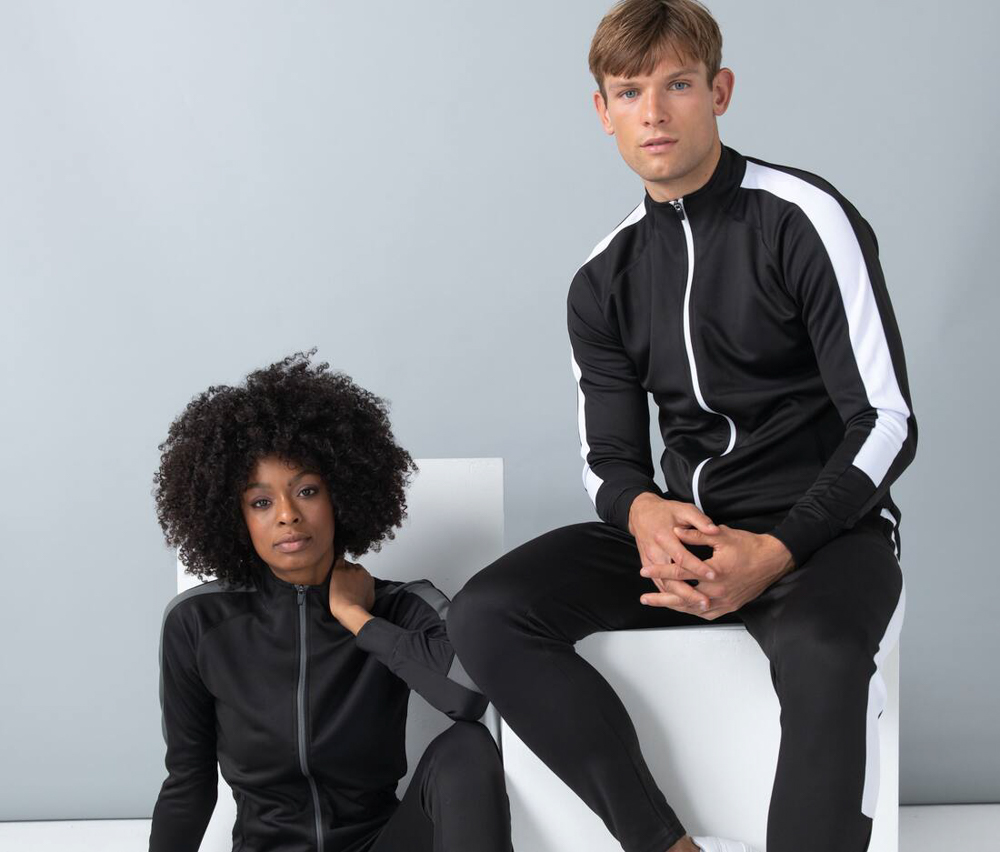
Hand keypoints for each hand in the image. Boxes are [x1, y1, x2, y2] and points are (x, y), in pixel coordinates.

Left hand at [328, 558, 374, 630]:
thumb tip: (364, 593)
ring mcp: (350, 571)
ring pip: (346, 563)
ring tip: (337, 576)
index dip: (355, 575)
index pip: (361, 571)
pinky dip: (336, 563)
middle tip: (343, 579)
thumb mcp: (369, 600)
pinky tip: (334, 568)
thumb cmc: (358, 609)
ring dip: (342, 568)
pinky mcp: (339, 571)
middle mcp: (360, 572)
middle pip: (354, 566)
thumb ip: (367, 592)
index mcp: (368, 579)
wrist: (350, 610)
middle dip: (349, 571)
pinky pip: (338, 561)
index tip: (351, 580)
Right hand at [628, 493, 720, 611]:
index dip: (697, 567)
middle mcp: (654, 551)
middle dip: (689, 592)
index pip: (681, 556)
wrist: (640, 513)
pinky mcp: (648, 566)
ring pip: (664, 585)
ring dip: (681, 598)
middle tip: (706, 601)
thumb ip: (699, 520)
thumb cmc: (664, 511)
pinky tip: (685, 603)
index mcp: (663, 536)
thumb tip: (714, 530)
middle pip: (671, 578)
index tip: (713, 575)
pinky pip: (659, 584)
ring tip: (699, 605)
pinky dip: (671, 596)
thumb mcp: (683, 509)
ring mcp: (649, 561)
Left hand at [640, 527, 794, 619]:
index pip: (680, 573)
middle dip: (661, 598)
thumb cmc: (749, 546)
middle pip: (683, 597)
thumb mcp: (721, 536)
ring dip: (674, 606)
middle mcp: (718, 591)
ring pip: (693, 608)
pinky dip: (691, 611)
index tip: (644, 571)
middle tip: (644, 598)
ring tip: (657, 604)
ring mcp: (725, 602)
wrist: (773, 560)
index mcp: (714, 572)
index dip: (660, 572)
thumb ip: (696, 535)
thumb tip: (675, 531)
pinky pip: (706, 613)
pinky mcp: (730, 607)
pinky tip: (680, 608)